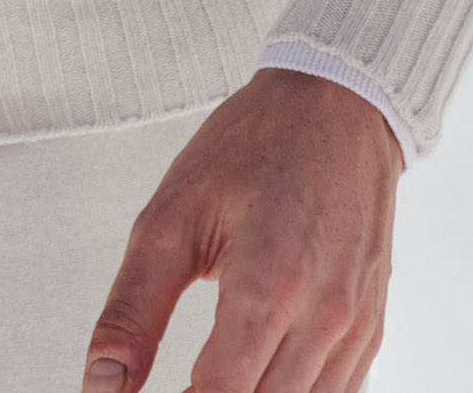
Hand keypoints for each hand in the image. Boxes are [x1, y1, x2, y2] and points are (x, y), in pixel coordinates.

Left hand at [82, 70, 399, 391]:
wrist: (336, 107)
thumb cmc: (253, 147)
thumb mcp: (172, 215)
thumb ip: (133, 308)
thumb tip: (102, 382)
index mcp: (270, 286)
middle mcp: (324, 318)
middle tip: (171, 383)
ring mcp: (355, 330)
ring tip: (208, 374)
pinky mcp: (371, 332)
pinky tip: (254, 374)